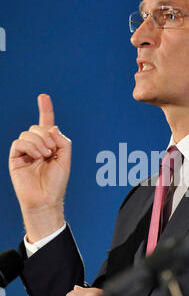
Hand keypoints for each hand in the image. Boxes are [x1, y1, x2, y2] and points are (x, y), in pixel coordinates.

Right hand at [9, 94, 70, 240]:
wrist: (45, 199)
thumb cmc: (56, 182)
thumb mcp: (66, 159)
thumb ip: (63, 141)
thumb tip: (52, 128)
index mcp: (49, 145)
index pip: (46, 124)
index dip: (45, 109)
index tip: (43, 96)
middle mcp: (36, 146)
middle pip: (37, 127)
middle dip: (46, 135)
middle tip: (51, 150)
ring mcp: (25, 151)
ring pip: (28, 133)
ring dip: (39, 142)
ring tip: (45, 156)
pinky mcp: (16, 158)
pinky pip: (19, 142)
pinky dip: (30, 147)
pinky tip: (37, 156)